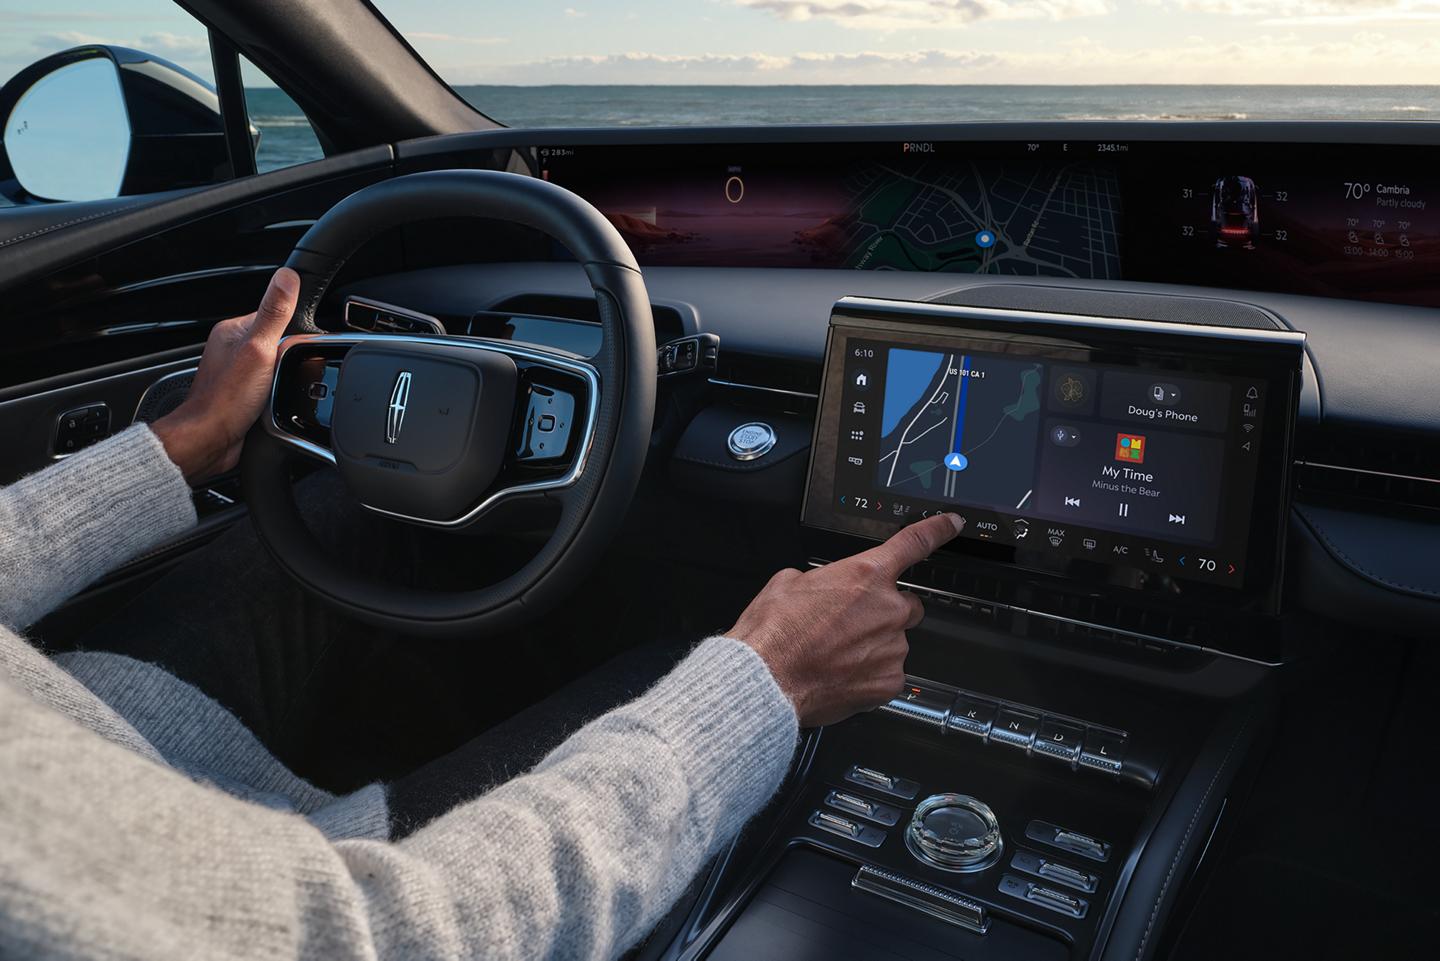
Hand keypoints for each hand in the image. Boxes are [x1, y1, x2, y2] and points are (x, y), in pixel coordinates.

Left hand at [152, 268, 300, 482]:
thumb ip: (274, 313)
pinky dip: (277, 395)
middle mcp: (232, 349)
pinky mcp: (243, 395)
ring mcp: (237, 373)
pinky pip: (271, 388)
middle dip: (289, 360)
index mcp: (233, 330)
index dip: (292, 332)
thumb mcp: (259, 349)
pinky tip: (275, 403)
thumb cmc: (226, 399)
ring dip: (284, 380)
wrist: (210, 440)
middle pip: (279, 344)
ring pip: (277, 368)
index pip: (275, 317)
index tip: (295, 348)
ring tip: (276, 392)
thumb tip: (287, 276)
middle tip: (283, 375)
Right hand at [727, 513, 964, 727]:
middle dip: (885, 611)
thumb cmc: (774, 634)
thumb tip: (820, 587)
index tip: (951, 524)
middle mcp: (887, 609)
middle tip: (852, 624)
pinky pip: (889, 672)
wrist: (767, 680)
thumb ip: (819, 579)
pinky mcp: (889, 680)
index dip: (937, 530)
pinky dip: (871, 674)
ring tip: (837, 654)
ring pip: (896, 641)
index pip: (914, 543)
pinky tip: (843, 673)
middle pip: (907, 604)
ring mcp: (892, 647)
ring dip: (875, 644)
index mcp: (865, 574)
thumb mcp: (788, 583)